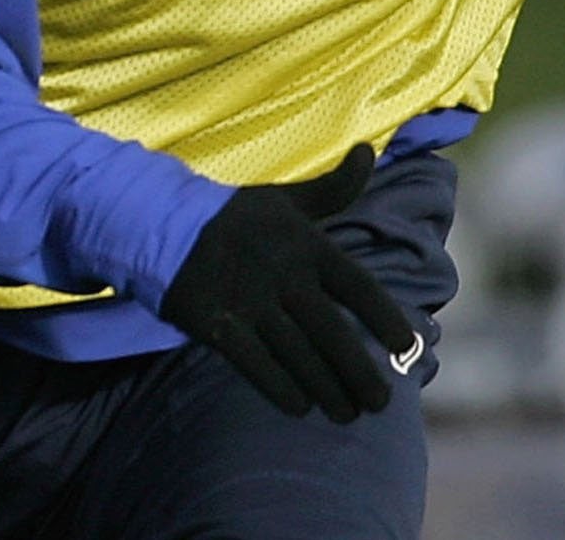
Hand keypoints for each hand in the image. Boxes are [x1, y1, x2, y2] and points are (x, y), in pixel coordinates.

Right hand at [158, 143, 416, 422]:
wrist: (159, 222)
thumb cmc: (233, 217)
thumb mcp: (285, 200)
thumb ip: (333, 187)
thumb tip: (368, 151)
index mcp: (305, 244)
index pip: (359, 288)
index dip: (387, 322)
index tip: (405, 349)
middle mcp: (282, 275)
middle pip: (334, 336)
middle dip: (361, 376)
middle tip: (379, 403)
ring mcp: (249, 301)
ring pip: (301, 359)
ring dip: (329, 392)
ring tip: (346, 413)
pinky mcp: (217, 324)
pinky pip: (258, 368)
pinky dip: (283, 391)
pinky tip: (300, 406)